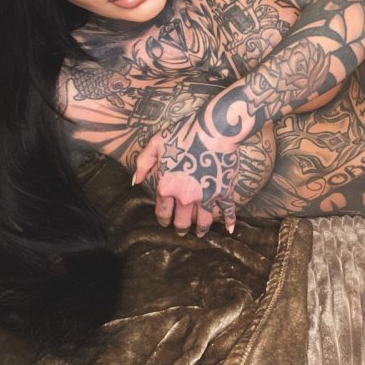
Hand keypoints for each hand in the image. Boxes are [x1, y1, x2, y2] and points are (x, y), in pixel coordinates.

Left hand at [134, 115, 239, 236]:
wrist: (213, 131)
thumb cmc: (183, 134)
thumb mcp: (156, 143)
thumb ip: (143, 163)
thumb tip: (135, 182)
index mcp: (167, 187)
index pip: (162, 211)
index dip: (163, 219)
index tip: (165, 223)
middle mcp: (185, 197)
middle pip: (182, 220)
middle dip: (181, 228)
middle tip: (182, 231)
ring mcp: (206, 196)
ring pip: (203, 220)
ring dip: (201, 229)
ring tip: (199, 234)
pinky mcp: (224, 191)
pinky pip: (227, 210)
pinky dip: (230, 220)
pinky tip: (230, 229)